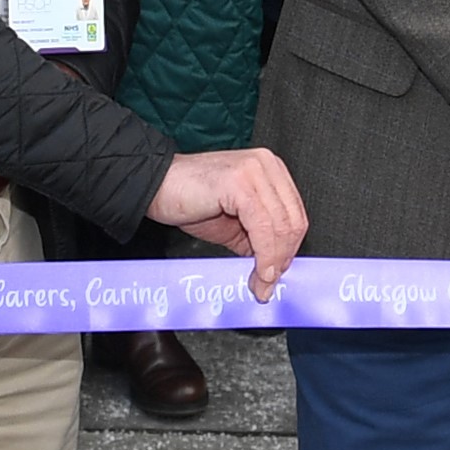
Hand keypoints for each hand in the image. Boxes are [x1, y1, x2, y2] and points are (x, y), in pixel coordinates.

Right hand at [149, 148, 309, 299]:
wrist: (154, 185)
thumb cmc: (189, 199)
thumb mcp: (234, 221)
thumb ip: (258, 238)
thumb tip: (275, 267)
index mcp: (270, 169)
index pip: (295, 214)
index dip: (290, 249)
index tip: (279, 274)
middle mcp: (266, 165)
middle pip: (293, 221)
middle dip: (283, 259)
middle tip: (269, 284)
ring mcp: (254, 170)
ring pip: (280, 226)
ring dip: (273, 263)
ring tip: (261, 284)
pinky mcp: (239, 182)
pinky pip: (262, 227)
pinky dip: (264, 255)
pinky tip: (257, 272)